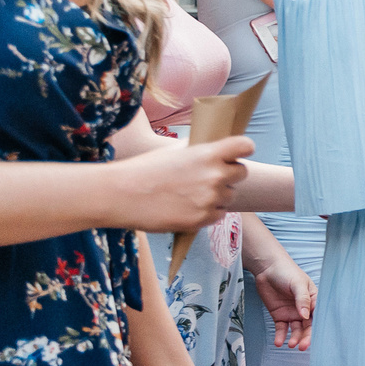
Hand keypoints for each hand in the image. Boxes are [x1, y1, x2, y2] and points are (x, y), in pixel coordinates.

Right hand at [112, 135, 251, 231]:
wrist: (119, 195)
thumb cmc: (143, 169)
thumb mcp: (173, 151)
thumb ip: (198, 150)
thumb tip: (214, 148)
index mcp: (207, 154)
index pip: (245, 146)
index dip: (243, 149)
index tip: (239, 152)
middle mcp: (214, 176)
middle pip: (241, 173)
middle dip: (229, 174)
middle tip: (210, 176)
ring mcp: (210, 199)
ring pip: (230, 196)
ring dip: (218, 195)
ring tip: (192, 193)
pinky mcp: (202, 219)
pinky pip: (219, 214)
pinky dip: (209, 211)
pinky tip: (189, 206)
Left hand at [252, 253, 314, 350]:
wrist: (267, 268)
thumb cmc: (287, 272)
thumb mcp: (297, 284)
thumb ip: (302, 299)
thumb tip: (306, 316)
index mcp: (314, 300)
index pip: (318, 317)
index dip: (317, 328)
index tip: (315, 338)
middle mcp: (304, 309)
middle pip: (308, 327)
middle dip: (306, 337)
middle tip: (301, 346)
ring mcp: (292, 313)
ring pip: (295, 330)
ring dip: (294, 338)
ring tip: (290, 344)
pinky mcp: (279, 316)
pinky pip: (281, 329)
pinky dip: (281, 336)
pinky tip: (279, 342)